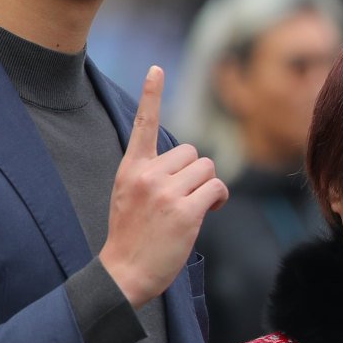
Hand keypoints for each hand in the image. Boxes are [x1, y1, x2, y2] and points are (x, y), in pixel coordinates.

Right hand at [97, 66, 226, 307]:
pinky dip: (218, 198)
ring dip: (208, 186)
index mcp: (130, 168)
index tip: (156, 69)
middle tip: (186, 197)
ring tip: (194, 207)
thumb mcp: (130, 196)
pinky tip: (207, 211)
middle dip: (197, 173)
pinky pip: (217, 187)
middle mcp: (146, 175)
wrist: (124, 273)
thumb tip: (189, 162)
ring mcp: (165, 192)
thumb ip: (153, 174)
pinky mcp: (185, 210)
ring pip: (208, 168)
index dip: (151, 95)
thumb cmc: (133, 237)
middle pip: (192, 152)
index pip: (143, 125)